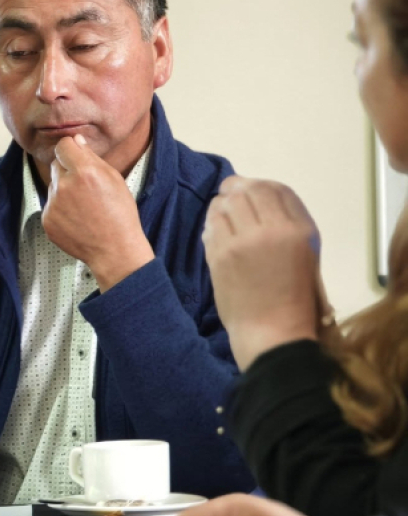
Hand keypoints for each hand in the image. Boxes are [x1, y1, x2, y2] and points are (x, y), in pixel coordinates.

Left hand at [43, 135, 154, 290]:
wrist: (114, 249)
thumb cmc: (120, 212)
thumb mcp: (113, 179)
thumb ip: (91, 157)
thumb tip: (75, 140)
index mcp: (84, 171)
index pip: (63, 145)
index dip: (70, 148)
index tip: (75, 153)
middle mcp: (64, 186)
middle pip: (56, 164)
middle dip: (68, 170)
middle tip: (86, 186)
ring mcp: (53, 204)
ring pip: (53, 185)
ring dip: (64, 190)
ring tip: (84, 206)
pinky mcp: (46, 220)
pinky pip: (50, 205)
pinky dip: (60, 209)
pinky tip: (77, 219)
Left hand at [203, 177, 323, 369]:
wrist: (272, 331)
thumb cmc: (295, 297)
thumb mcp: (305, 254)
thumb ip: (288, 224)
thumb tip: (259, 197)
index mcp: (299, 230)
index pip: (275, 189)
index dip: (258, 184)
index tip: (248, 188)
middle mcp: (271, 230)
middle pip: (247, 190)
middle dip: (235, 188)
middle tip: (229, 193)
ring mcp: (242, 242)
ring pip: (225, 204)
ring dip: (221, 203)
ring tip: (222, 210)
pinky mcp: (219, 255)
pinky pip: (211, 226)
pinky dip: (212, 222)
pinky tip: (215, 227)